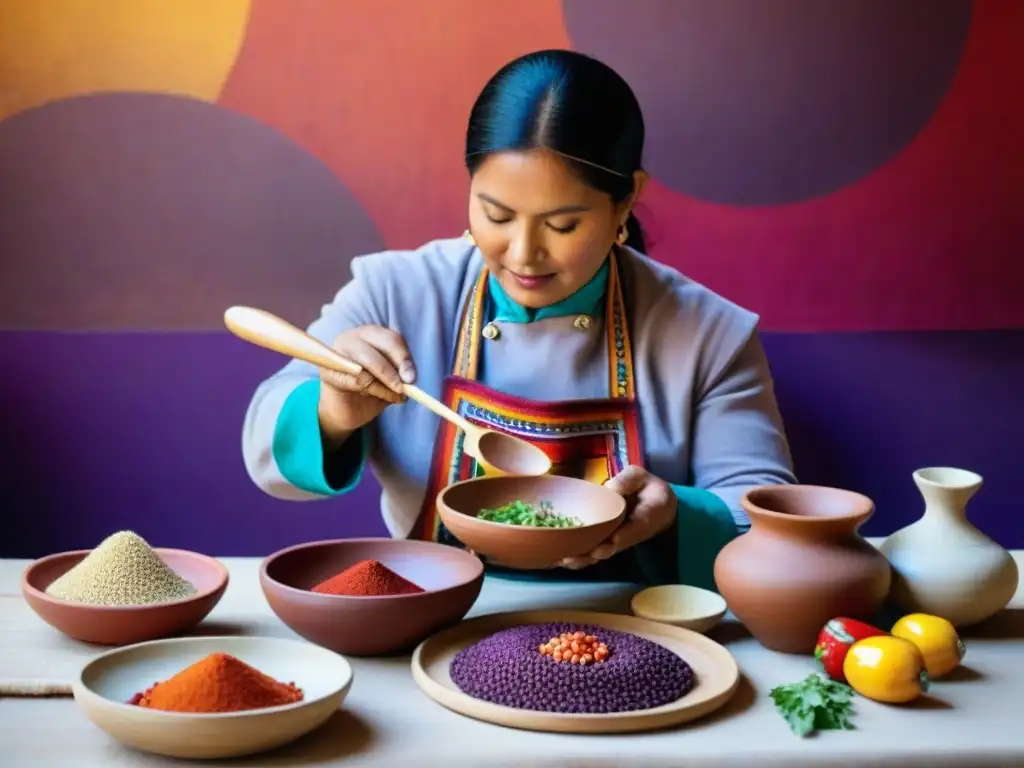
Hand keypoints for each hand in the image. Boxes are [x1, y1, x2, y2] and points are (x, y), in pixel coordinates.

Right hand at [317, 325, 415, 442]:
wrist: (345, 411)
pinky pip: (357, 379)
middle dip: (394, 369)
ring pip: (368, 362)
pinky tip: (374, 396)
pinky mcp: (328, 371)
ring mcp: (337, 352)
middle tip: (404, 388)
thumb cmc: (370, 391)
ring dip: (384, 383)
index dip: (404, 357)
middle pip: (380, 345)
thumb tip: (409, 377)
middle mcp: (352, 337)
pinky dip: (372, 391)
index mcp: (370, 335)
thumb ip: (399, 375)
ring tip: (391, 395)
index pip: (391, 338)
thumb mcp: (390, 380)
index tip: (411, 378)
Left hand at [559, 465, 675, 569]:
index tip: (609, 542)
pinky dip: (576, 556)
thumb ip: (629, 479)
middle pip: (610, 549)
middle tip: (572, 557)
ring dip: (581, 560)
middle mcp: (628, 535)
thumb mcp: (643, 477)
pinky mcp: (606, 540)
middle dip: (591, 554)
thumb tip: (610, 487)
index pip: (632, 531)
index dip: (620, 538)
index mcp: (643, 519)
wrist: (658, 507)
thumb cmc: (648, 490)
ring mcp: (616, 540)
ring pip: (599, 554)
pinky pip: (591, 551)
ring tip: (561, 560)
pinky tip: (557, 558)